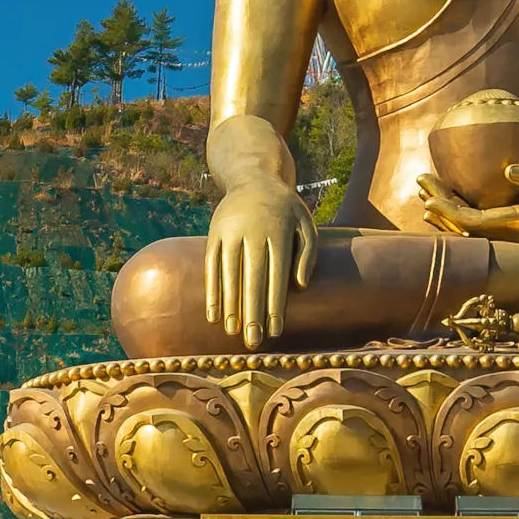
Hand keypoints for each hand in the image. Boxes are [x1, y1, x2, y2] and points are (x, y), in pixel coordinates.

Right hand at [202, 182, 316, 346]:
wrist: (253, 177)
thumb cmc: (285, 209)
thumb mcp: (306, 223)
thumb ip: (308, 253)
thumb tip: (301, 286)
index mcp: (278, 232)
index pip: (277, 275)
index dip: (275, 304)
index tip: (275, 330)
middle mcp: (253, 233)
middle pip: (252, 279)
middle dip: (252, 312)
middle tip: (253, 341)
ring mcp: (230, 233)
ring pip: (229, 274)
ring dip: (230, 306)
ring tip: (234, 332)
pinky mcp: (214, 234)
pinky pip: (211, 266)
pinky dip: (212, 291)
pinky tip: (214, 314)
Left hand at [415, 161, 518, 237]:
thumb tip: (508, 170)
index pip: (474, 222)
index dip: (449, 211)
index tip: (429, 197)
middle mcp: (512, 233)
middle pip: (465, 226)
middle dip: (441, 205)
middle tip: (420, 181)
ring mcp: (514, 232)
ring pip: (471, 228)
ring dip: (448, 210)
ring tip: (425, 191)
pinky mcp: (518, 226)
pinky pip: (482, 226)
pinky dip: (462, 216)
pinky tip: (450, 207)